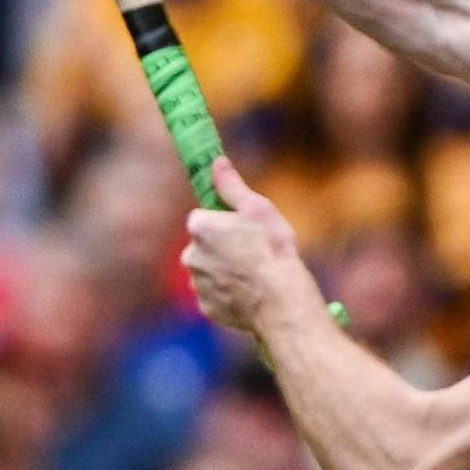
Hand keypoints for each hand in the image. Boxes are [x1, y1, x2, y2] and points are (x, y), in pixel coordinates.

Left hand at [180, 160, 321, 337]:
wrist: (280, 300)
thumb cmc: (272, 249)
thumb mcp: (258, 209)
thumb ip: (231, 186)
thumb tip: (216, 161)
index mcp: (199, 227)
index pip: (204, 219)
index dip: (225, 223)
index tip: (244, 230)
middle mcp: (189, 255)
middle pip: (204, 246)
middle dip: (223, 248)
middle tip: (253, 253)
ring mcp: (196, 284)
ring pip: (210, 272)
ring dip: (226, 272)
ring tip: (255, 276)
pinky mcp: (206, 307)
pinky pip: (216, 296)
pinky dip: (229, 295)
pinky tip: (251, 294)